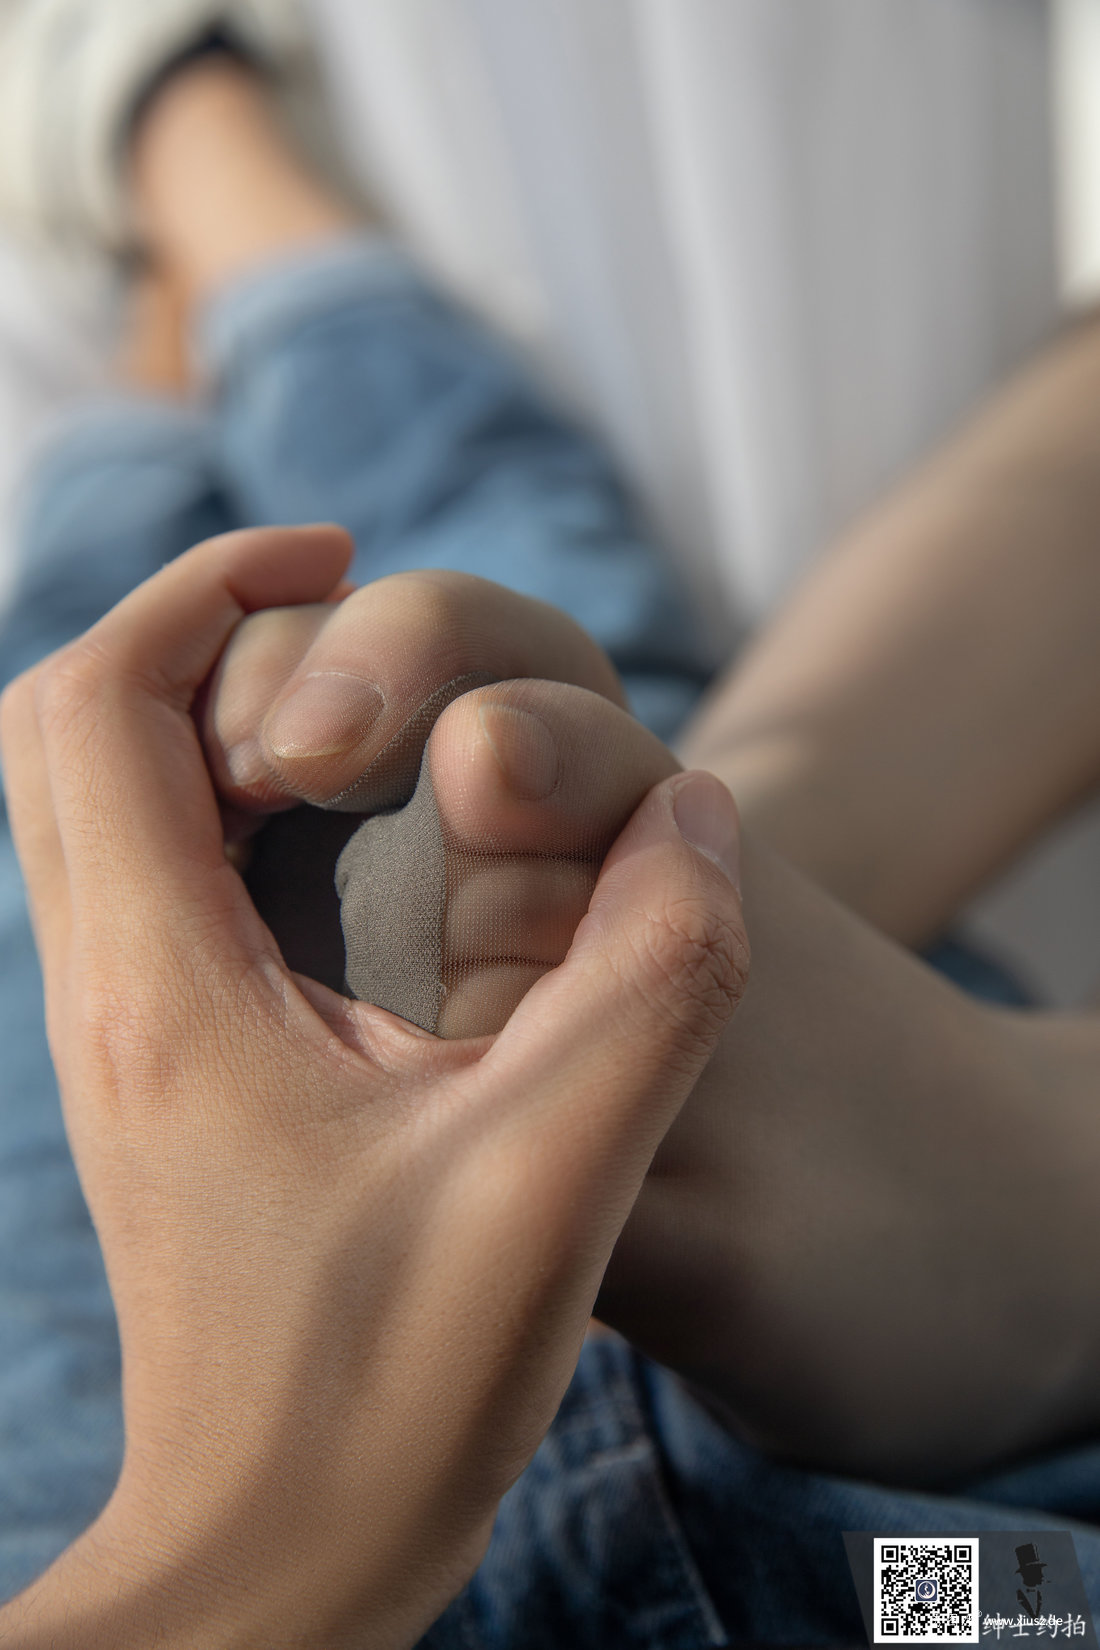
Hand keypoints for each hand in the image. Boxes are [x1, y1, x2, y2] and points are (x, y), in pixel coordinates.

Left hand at [0, 526, 747, 1648]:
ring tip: (354, 730)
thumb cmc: (386, 1400)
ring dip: (201, 718)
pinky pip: (136, 876)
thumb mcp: (555, 1189)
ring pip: (92, 797)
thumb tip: (702, 819)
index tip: (341, 568)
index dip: (210, 590)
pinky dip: (214, 808)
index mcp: (168, 996)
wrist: (268, 1557)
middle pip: (65, 723)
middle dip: (193, 631)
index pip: (103, 702)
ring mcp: (115, 1038)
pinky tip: (343, 851)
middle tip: (344, 634)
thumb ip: (652, 988)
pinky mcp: (152, 1075)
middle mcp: (105, 997)